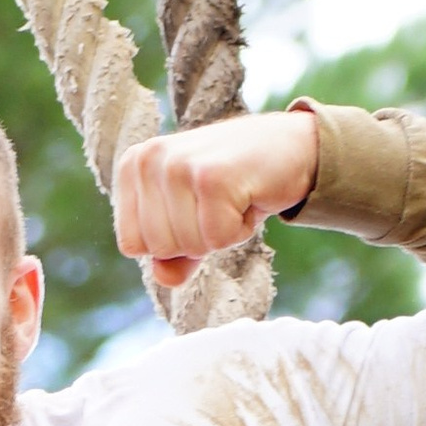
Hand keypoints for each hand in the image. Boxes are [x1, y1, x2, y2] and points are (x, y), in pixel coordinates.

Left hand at [113, 108, 318, 289]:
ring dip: (221, 234)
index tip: (197, 209)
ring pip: (188, 246)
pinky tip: (248, 196)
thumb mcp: (195, 220)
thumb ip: (172, 256)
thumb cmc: (238, 184)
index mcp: (133, 166)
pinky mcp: (211, 177)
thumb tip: (163, 278)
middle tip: (221, 201)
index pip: (132, 244)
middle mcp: (148, 159)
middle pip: (159, 249)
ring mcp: (178, 165)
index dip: (172, 242)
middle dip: (198, 239)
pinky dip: (241, 230)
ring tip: (234, 197)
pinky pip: (217, 240)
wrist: (294, 146)